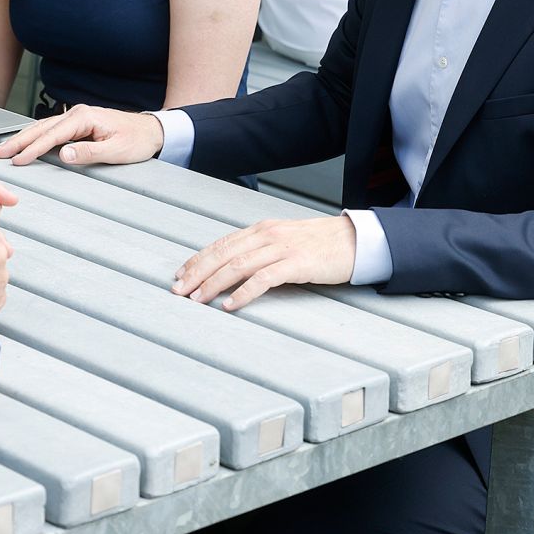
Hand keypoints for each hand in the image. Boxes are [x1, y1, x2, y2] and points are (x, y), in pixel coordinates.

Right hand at [0, 104, 163, 166]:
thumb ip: (89, 153)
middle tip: (0, 153)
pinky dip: (35, 135)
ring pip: (43, 127)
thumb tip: (64, 155)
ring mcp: (76, 117)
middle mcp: (77, 113)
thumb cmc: (137, 140)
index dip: (34, 149)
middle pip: (41, 128)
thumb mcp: (116, 150)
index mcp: (84, 118)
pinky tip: (26, 141)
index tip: (18, 160)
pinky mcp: (78, 123)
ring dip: (24, 138)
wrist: (152, 130)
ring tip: (6, 148)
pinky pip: (51, 129)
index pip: (53, 135)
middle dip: (19, 141)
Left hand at [171, 215, 356, 309]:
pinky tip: (230, 304)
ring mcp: (281, 248)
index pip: (221, 244)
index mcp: (261, 229)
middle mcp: (266, 235)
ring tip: (197, 299)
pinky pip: (263, 278)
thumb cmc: (321, 243)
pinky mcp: (296, 264)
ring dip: (213, 284)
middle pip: (222, 254)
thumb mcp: (284, 240)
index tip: (180, 275)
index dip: (197, 260)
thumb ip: (260, 249)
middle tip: (178, 290)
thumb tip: (233, 266)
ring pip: (237, 265)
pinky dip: (243, 292)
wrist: (355, 240)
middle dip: (196, 273)